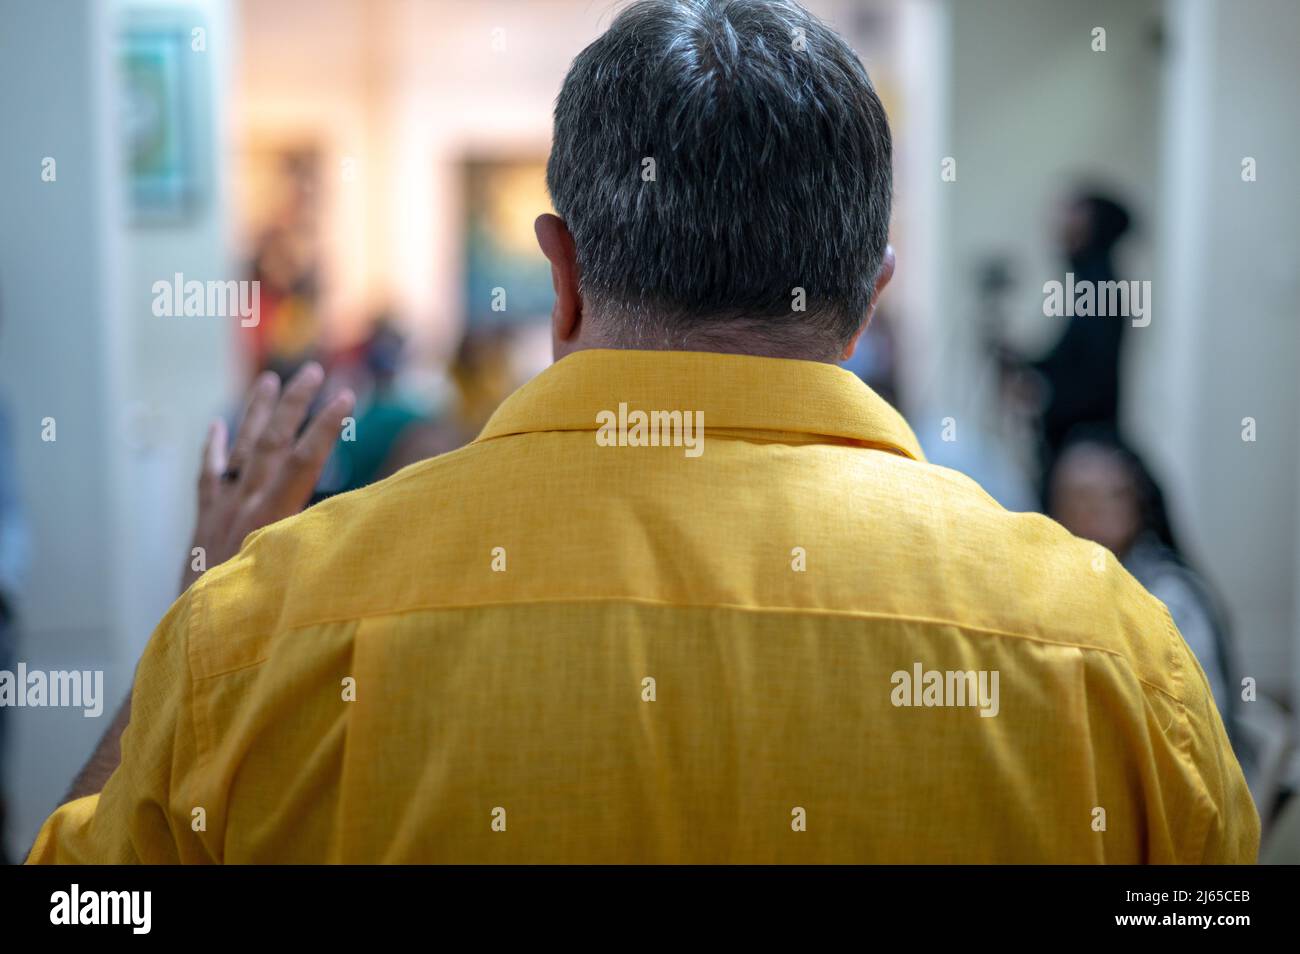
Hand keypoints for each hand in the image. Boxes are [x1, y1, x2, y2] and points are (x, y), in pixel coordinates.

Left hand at [181, 362, 353, 592]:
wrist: (195, 638)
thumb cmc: (252, 615)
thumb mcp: (295, 579)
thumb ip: (317, 541)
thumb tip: (355, 514)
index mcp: (270, 517)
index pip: (302, 460)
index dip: (326, 427)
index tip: (347, 395)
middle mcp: (244, 504)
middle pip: (272, 441)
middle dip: (295, 403)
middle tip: (313, 370)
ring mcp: (221, 510)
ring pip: (240, 448)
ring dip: (258, 412)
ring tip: (270, 380)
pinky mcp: (205, 522)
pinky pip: (209, 476)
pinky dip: (213, 449)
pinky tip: (216, 426)